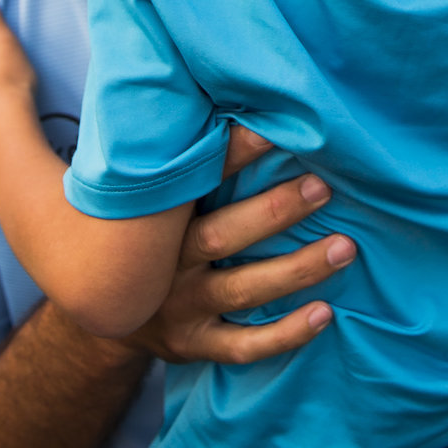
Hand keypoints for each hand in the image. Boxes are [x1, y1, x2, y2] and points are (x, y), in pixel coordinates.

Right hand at [123, 126, 356, 365]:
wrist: (104, 310)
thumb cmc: (144, 238)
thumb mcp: (147, 202)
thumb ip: (180, 166)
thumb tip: (230, 100)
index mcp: (154, 221)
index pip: (193, 181)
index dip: (231, 154)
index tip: (272, 128)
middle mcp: (164, 265)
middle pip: (221, 236)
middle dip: (273, 212)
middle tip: (323, 187)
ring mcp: (180, 309)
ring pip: (242, 291)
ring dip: (295, 270)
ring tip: (344, 247)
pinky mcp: (194, 346)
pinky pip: (243, 346)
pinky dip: (284, 334)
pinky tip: (324, 314)